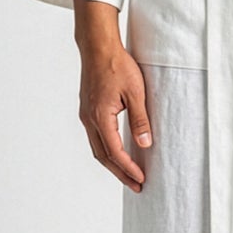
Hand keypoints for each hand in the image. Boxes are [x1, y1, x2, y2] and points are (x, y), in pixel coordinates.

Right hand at [75, 9, 151, 191]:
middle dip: (120, 173)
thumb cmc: (117, 66)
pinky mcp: (88, 110)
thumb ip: (140, 120)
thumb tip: (145, 143)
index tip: (140, 179)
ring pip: (97, 148)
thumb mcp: (136, 93)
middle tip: (136, 185)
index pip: (114, 152)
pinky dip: (107, 150)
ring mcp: (86, 115)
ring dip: (112, 164)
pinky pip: (96, 137)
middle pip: (103, 156)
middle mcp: (89, 119)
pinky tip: (118, 152)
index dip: (128, 168)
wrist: (98, 47)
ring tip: (128, 174)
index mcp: (100, 117)